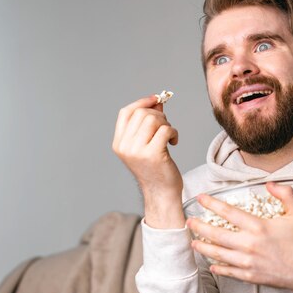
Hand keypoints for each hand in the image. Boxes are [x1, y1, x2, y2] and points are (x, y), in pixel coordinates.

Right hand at [112, 95, 183, 227]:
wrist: (161, 193)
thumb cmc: (156, 168)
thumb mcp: (147, 143)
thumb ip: (148, 123)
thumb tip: (157, 101)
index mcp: (119, 143)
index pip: (125, 112)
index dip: (142, 102)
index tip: (156, 99)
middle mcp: (125, 147)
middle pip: (142, 114)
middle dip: (159, 116)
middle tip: (166, 128)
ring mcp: (137, 151)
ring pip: (154, 120)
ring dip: (167, 124)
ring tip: (169, 136)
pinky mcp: (153, 155)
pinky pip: (165, 130)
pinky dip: (173, 133)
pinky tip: (173, 142)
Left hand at [187, 182, 292, 292]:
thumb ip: (285, 194)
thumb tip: (270, 184)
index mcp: (259, 227)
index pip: (229, 212)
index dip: (212, 204)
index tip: (201, 198)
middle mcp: (249, 244)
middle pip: (217, 234)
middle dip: (200, 226)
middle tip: (189, 221)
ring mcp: (248, 262)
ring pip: (218, 254)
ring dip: (203, 247)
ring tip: (194, 241)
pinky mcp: (250, 276)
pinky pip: (228, 271)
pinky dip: (218, 267)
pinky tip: (211, 264)